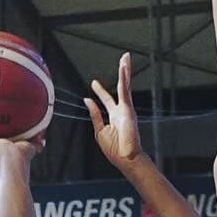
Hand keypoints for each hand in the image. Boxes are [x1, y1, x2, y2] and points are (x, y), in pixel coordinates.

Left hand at [84, 52, 143, 168]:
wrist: (126, 158)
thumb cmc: (114, 150)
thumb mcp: (99, 130)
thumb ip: (94, 114)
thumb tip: (87, 100)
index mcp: (114, 118)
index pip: (107, 101)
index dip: (100, 92)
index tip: (94, 83)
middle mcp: (122, 111)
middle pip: (121, 89)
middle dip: (121, 74)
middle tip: (122, 60)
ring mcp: (127, 110)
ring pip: (125, 86)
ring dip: (125, 71)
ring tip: (125, 58)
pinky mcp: (129, 110)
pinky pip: (125, 92)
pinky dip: (124, 80)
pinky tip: (124, 69)